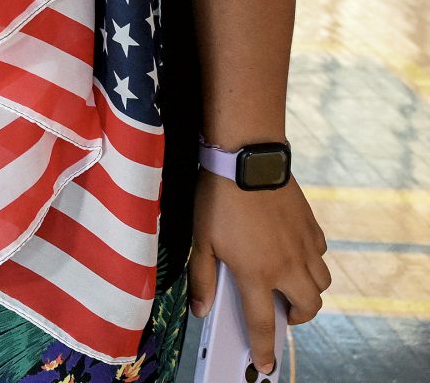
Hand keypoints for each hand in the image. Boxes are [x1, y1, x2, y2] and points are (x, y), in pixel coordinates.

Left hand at [190, 174, 329, 374]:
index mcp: (257, 273)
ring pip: (321, 284)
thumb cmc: (218, 200)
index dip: (264, 348)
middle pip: (307, 308)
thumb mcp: (200, 241)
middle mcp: (287, 265)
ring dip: (308, 291)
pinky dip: (311, 262)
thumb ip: (203, 279)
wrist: (248, 161)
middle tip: (280, 312)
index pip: (262, 323)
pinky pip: (321, 255)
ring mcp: (304, 247)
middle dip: (297, 318)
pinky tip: (292, 251)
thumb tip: (202, 310)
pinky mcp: (312, 227)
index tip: (266, 365)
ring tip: (287, 284)